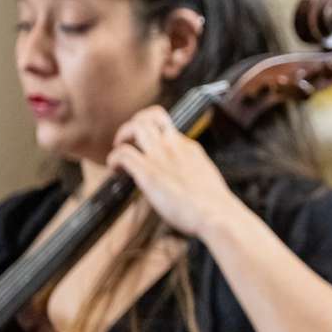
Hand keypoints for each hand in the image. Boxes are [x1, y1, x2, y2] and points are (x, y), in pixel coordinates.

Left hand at [107, 105, 238, 238]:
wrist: (217, 215)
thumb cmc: (214, 206)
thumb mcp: (206, 179)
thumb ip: (192, 172)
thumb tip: (185, 182)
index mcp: (189, 148)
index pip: (168, 129)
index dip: (154, 135)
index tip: (148, 148)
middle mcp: (175, 146)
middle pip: (153, 116)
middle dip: (135, 123)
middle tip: (128, 139)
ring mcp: (161, 157)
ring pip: (136, 126)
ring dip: (123, 135)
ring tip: (118, 149)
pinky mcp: (149, 172)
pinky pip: (123, 154)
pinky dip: (114, 159)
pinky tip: (115, 170)